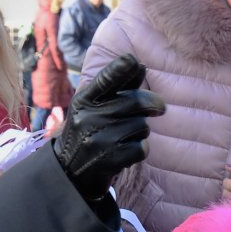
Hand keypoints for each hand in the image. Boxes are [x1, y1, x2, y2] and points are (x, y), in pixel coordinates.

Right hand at [51, 54, 165, 199]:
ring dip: (141, 131)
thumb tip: (139, 65)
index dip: (120, 69)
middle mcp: (89, 117)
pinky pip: (142, 147)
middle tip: (159, 108)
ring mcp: (100, 139)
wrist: (71, 170)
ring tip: (126, 136)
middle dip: (153, 104)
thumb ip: (117, 88)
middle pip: (136, 102)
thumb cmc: (90, 130)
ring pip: (142, 126)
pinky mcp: (110, 159)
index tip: (134, 61)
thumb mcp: (93, 107)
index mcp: (84, 100)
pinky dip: (140, 149)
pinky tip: (127, 151)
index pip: (105, 80)